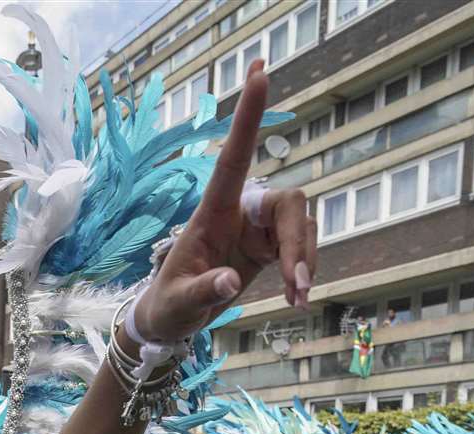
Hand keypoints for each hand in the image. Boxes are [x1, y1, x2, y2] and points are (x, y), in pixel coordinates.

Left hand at [133, 60, 315, 342]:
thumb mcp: (178, 303)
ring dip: (305, 260)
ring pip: (299, 225)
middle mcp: (238, 212)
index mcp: (211, 213)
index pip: (233, 157)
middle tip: (298, 285)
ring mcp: (256, 229)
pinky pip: (300, 246)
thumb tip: (229, 281)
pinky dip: (303, 271)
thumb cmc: (167, 306)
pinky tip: (295, 298)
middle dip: (297, 241)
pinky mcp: (268, 248)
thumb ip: (203, 290)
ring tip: (297, 299)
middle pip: (286, 203)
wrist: (171, 322)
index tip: (260, 72)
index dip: (247, 117)